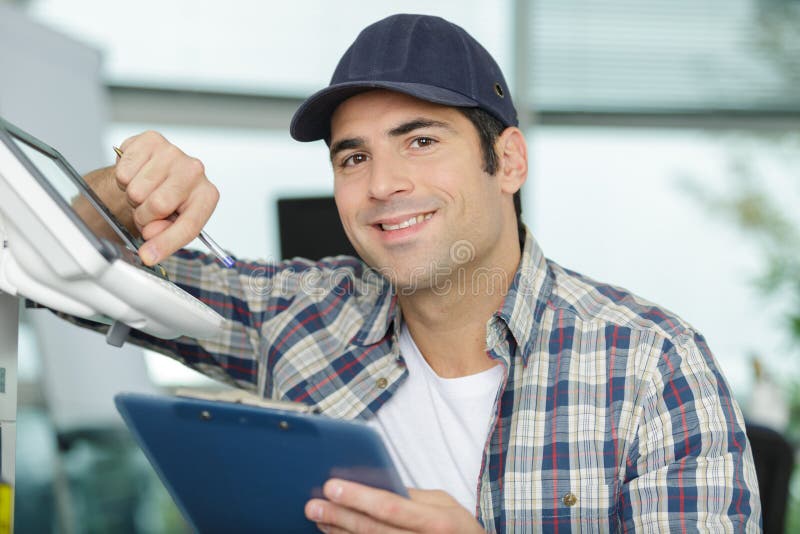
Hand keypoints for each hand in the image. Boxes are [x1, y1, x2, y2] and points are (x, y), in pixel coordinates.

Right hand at [114, 131, 218, 264]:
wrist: (152, 175)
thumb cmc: (167, 201)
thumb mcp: (173, 226)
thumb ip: (165, 238)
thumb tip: (150, 247)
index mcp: (207, 196)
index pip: (189, 225)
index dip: (165, 242)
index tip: (149, 255)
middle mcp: (195, 171)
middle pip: (158, 205)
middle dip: (144, 216)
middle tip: (147, 212)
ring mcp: (174, 153)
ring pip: (136, 190)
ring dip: (133, 197)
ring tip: (143, 193)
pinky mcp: (151, 140)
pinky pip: (123, 171)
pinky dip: (123, 179)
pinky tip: (136, 175)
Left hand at [305, 479, 484, 532]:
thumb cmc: (461, 530)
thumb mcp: (446, 506)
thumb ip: (413, 497)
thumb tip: (376, 485)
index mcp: (436, 522)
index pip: (390, 507)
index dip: (358, 497)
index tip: (332, 486)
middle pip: (372, 530)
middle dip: (339, 516)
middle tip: (314, 504)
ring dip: (339, 533)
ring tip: (319, 518)